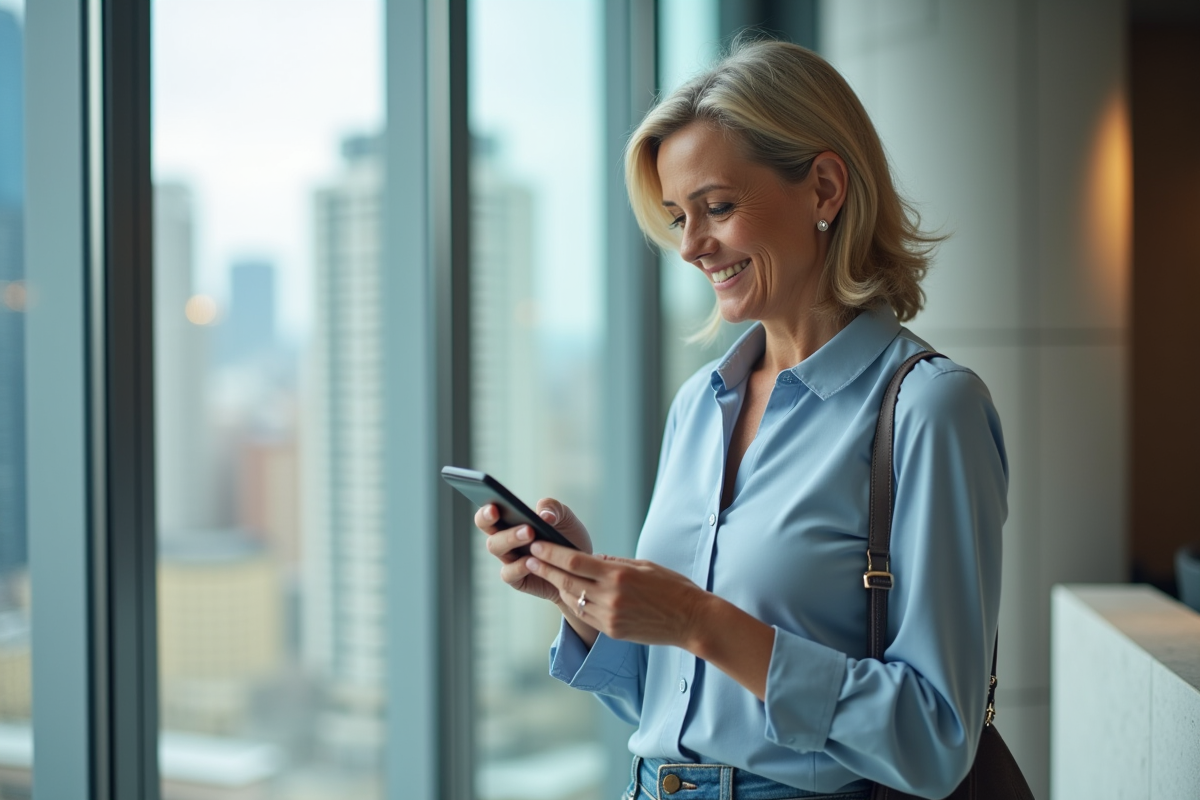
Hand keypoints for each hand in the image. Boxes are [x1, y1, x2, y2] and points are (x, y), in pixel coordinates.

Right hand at [475, 498, 592, 604]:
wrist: (582, 567)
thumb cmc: (568, 537)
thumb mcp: (565, 517)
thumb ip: (553, 508)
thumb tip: (543, 515)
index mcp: (511, 522)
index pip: (488, 515)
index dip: (486, 511)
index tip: (493, 506)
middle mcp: (506, 540)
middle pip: (489, 532)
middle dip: (494, 523)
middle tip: (512, 519)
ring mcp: (510, 560)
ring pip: (496, 548)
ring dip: (510, 539)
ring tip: (530, 533)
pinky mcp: (518, 579)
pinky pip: (509, 573)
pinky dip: (518, 566)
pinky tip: (531, 560)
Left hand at [524, 541, 709, 648]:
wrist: (691, 620)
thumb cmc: (672, 587)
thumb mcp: (644, 565)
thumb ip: (614, 562)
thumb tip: (590, 559)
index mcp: (618, 575)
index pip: (574, 562)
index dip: (551, 554)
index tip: (536, 546)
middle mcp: (610, 596)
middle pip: (567, 581)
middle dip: (544, 569)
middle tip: (528, 558)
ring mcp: (609, 617)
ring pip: (573, 599)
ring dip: (557, 586)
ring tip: (543, 574)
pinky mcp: (612, 631)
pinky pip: (585, 615)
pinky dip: (574, 602)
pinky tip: (567, 593)